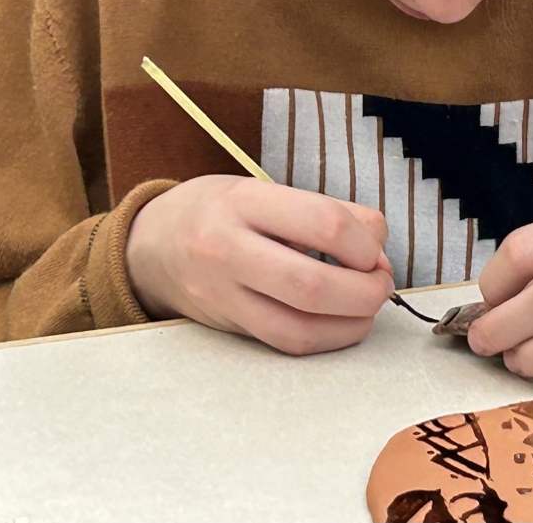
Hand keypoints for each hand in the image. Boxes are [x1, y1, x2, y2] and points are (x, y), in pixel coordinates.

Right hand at [125, 175, 393, 354]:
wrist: (150, 245)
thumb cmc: (220, 210)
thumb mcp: (264, 189)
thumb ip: (326, 211)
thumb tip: (379, 245)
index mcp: (244, 201)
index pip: (324, 224)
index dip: (365, 243)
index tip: (376, 248)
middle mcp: (227, 249)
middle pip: (313, 284)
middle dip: (365, 289)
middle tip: (382, 282)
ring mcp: (223, 295)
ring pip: (300, 327)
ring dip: (353, 322)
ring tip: (369, 304)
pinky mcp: (227, 327)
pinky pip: (286, 343)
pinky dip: (328, 338)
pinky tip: (344, 323)